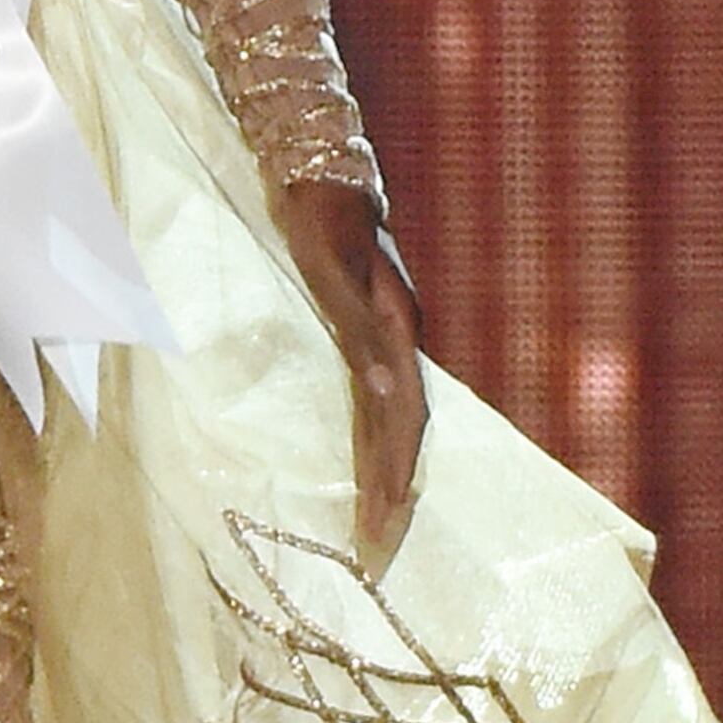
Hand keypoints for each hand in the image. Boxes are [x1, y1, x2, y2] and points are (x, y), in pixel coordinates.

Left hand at [275, 178, 426, 563]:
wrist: (321, 174)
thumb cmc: (318, 217)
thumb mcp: (330, 266)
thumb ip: (357, 323)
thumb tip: (382, 383)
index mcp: (395, 330)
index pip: (402, 418)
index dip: (393, 471)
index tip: (380, 520)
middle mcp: (398, 341)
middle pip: (404, 428)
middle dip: (393, 488)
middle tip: (379, 547)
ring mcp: (387, 339)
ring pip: (396, 419)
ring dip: (389, 472)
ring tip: (381, 524)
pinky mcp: (367, 336)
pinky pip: (379, 403)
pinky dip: (376, 442)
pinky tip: (370, 466)